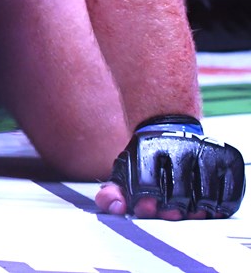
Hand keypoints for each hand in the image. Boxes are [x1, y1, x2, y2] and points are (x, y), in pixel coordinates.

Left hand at [96, 115, 244, 218]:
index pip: (147, 184)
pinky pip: (228, 193)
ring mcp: (206, 150)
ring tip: (186, 210)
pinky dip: (218, 206)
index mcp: (148, 146)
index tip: (146, 208)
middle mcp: (179, 144)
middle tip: (168, 212)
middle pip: (178, 194)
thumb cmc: (147, 158)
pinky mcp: (227, 158)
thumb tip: (115, 207)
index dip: (145, 203)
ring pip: (205, 196)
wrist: (170, 128)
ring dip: (195, 211)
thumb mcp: (125, 171)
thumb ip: (113, 192)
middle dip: (171, 210)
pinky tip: (206, 206)